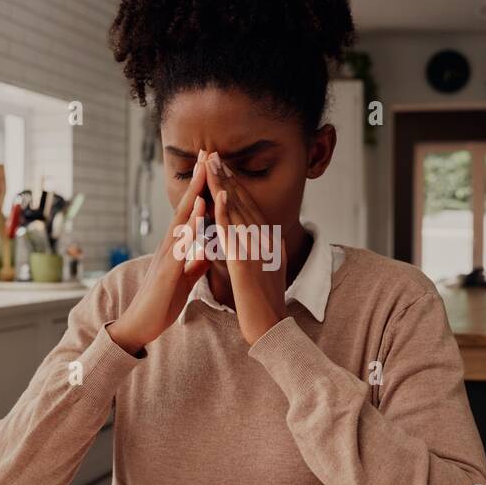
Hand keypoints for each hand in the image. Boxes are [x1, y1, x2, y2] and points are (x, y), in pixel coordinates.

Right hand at [108, 151, 212, 354]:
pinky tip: (199, 213)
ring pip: (182, 220)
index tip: (210, 166)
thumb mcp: (184, 279)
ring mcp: (166, 255)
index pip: (191, 211)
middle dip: (196, 180)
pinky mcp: (167, 270)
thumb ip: (194, 263)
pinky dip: (190, 227)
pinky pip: (180, 244)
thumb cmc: (162, 301)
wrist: (141, 325)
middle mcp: (169, 245)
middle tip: (206, 152)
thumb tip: (205, 252)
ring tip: (204, 172)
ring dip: (193, 196)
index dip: (201, 189)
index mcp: (176, 246)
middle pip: (185, 206)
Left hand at [204, 151, 288, 345]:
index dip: (236, 185)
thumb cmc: (265, 307)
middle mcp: (267, 242)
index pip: (250, 208)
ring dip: (224, 186)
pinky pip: (234, 235)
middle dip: (228, 177)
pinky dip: (225, 214)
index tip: (223, 166)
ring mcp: (258, 252)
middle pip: (244, 203)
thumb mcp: (266, 272)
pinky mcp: (247, 265)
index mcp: (270, 242)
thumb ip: (261, 251)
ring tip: (213, 164)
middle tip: (214, 154)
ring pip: (238, 212)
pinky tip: (217, 197)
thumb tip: (258, 237)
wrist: (272, 330)